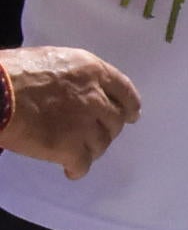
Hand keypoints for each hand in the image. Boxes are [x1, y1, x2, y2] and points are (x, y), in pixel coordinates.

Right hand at [0, 46, 140, 177]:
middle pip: (115, 120)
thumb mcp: (50, 59)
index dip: (130, 106)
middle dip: (108, 129)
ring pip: (101, 144)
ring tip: (78, 152)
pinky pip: (82, 164)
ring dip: (92, 149)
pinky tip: (70, 170)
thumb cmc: (11, 73)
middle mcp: (95, 97)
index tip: (132, 115)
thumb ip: (72, 76)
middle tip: (96, 136)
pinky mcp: (70, 148)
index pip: (125, 91)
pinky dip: (77, 169)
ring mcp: (85, 124)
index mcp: (92, 71)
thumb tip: (73, 89)